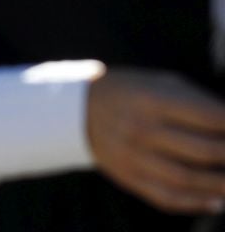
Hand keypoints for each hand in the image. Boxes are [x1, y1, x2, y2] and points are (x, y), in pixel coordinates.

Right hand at [87, 68, 224, 214]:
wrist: (78, 110)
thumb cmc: (132, 93)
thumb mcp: (159, 84)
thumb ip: (197, 102)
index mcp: (151, 100)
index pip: (208, 117)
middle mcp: (142, 130)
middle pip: (204, 151)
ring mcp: (134, 157)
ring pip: (188, 179)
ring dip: (221, 184)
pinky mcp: (129, 177)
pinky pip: (167, 197)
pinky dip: (196, 203)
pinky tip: (217, 202)